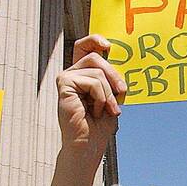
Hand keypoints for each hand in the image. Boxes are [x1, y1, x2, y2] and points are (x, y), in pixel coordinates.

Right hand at [56, 35, 125, 162]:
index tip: (108, 44)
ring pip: (97, 70)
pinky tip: (95, 111)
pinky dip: (100, 97)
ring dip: (108, 93)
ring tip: (106, 110)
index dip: (94, 40)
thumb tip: (123, 60)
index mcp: (82, 74)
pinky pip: (92, 81)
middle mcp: (72, 74)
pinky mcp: (64, 84)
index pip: (84, 47)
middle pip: (96, 56)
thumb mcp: (111, 97)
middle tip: (122, 93)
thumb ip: (112, 79)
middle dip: (114, 74)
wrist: (88, 145)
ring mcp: (66, 78)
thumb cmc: (100, 126)